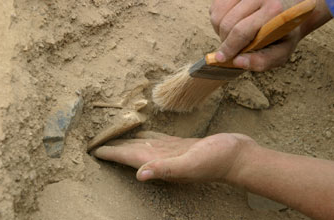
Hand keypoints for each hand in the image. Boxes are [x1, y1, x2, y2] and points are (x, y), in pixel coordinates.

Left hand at [92, 131, 256, 182]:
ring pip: (143, 146)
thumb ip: (166, 168)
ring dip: (128, 142)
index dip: (112, 154)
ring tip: (116, 137)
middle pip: (133, 152)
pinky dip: (146, 137)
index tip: (95, 150)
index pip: (130, 157)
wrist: (238, 156)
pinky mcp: (181, 145)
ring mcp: (172, 152)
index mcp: (162, 163)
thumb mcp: (192, 163)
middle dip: (116, 148)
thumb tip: (139, 174)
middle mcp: (164, 159)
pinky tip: (141, 133)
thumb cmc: (218, 160)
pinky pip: (157, 140)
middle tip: (99, 142)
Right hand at [210, 0, 301, 70]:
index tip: (221, 58)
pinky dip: (218, 20)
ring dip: (220, 30)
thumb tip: (237, 61)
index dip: (228, 47)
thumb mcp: (282, 52)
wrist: (292, 10)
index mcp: (274, 10)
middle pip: (227, 23)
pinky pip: (216, 7)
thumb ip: (262, 61)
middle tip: (233, 48)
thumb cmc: (285, 33)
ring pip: (217, 15)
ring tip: (234, 35)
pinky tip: (231, 24)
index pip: (241, 31)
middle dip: (225, 41)